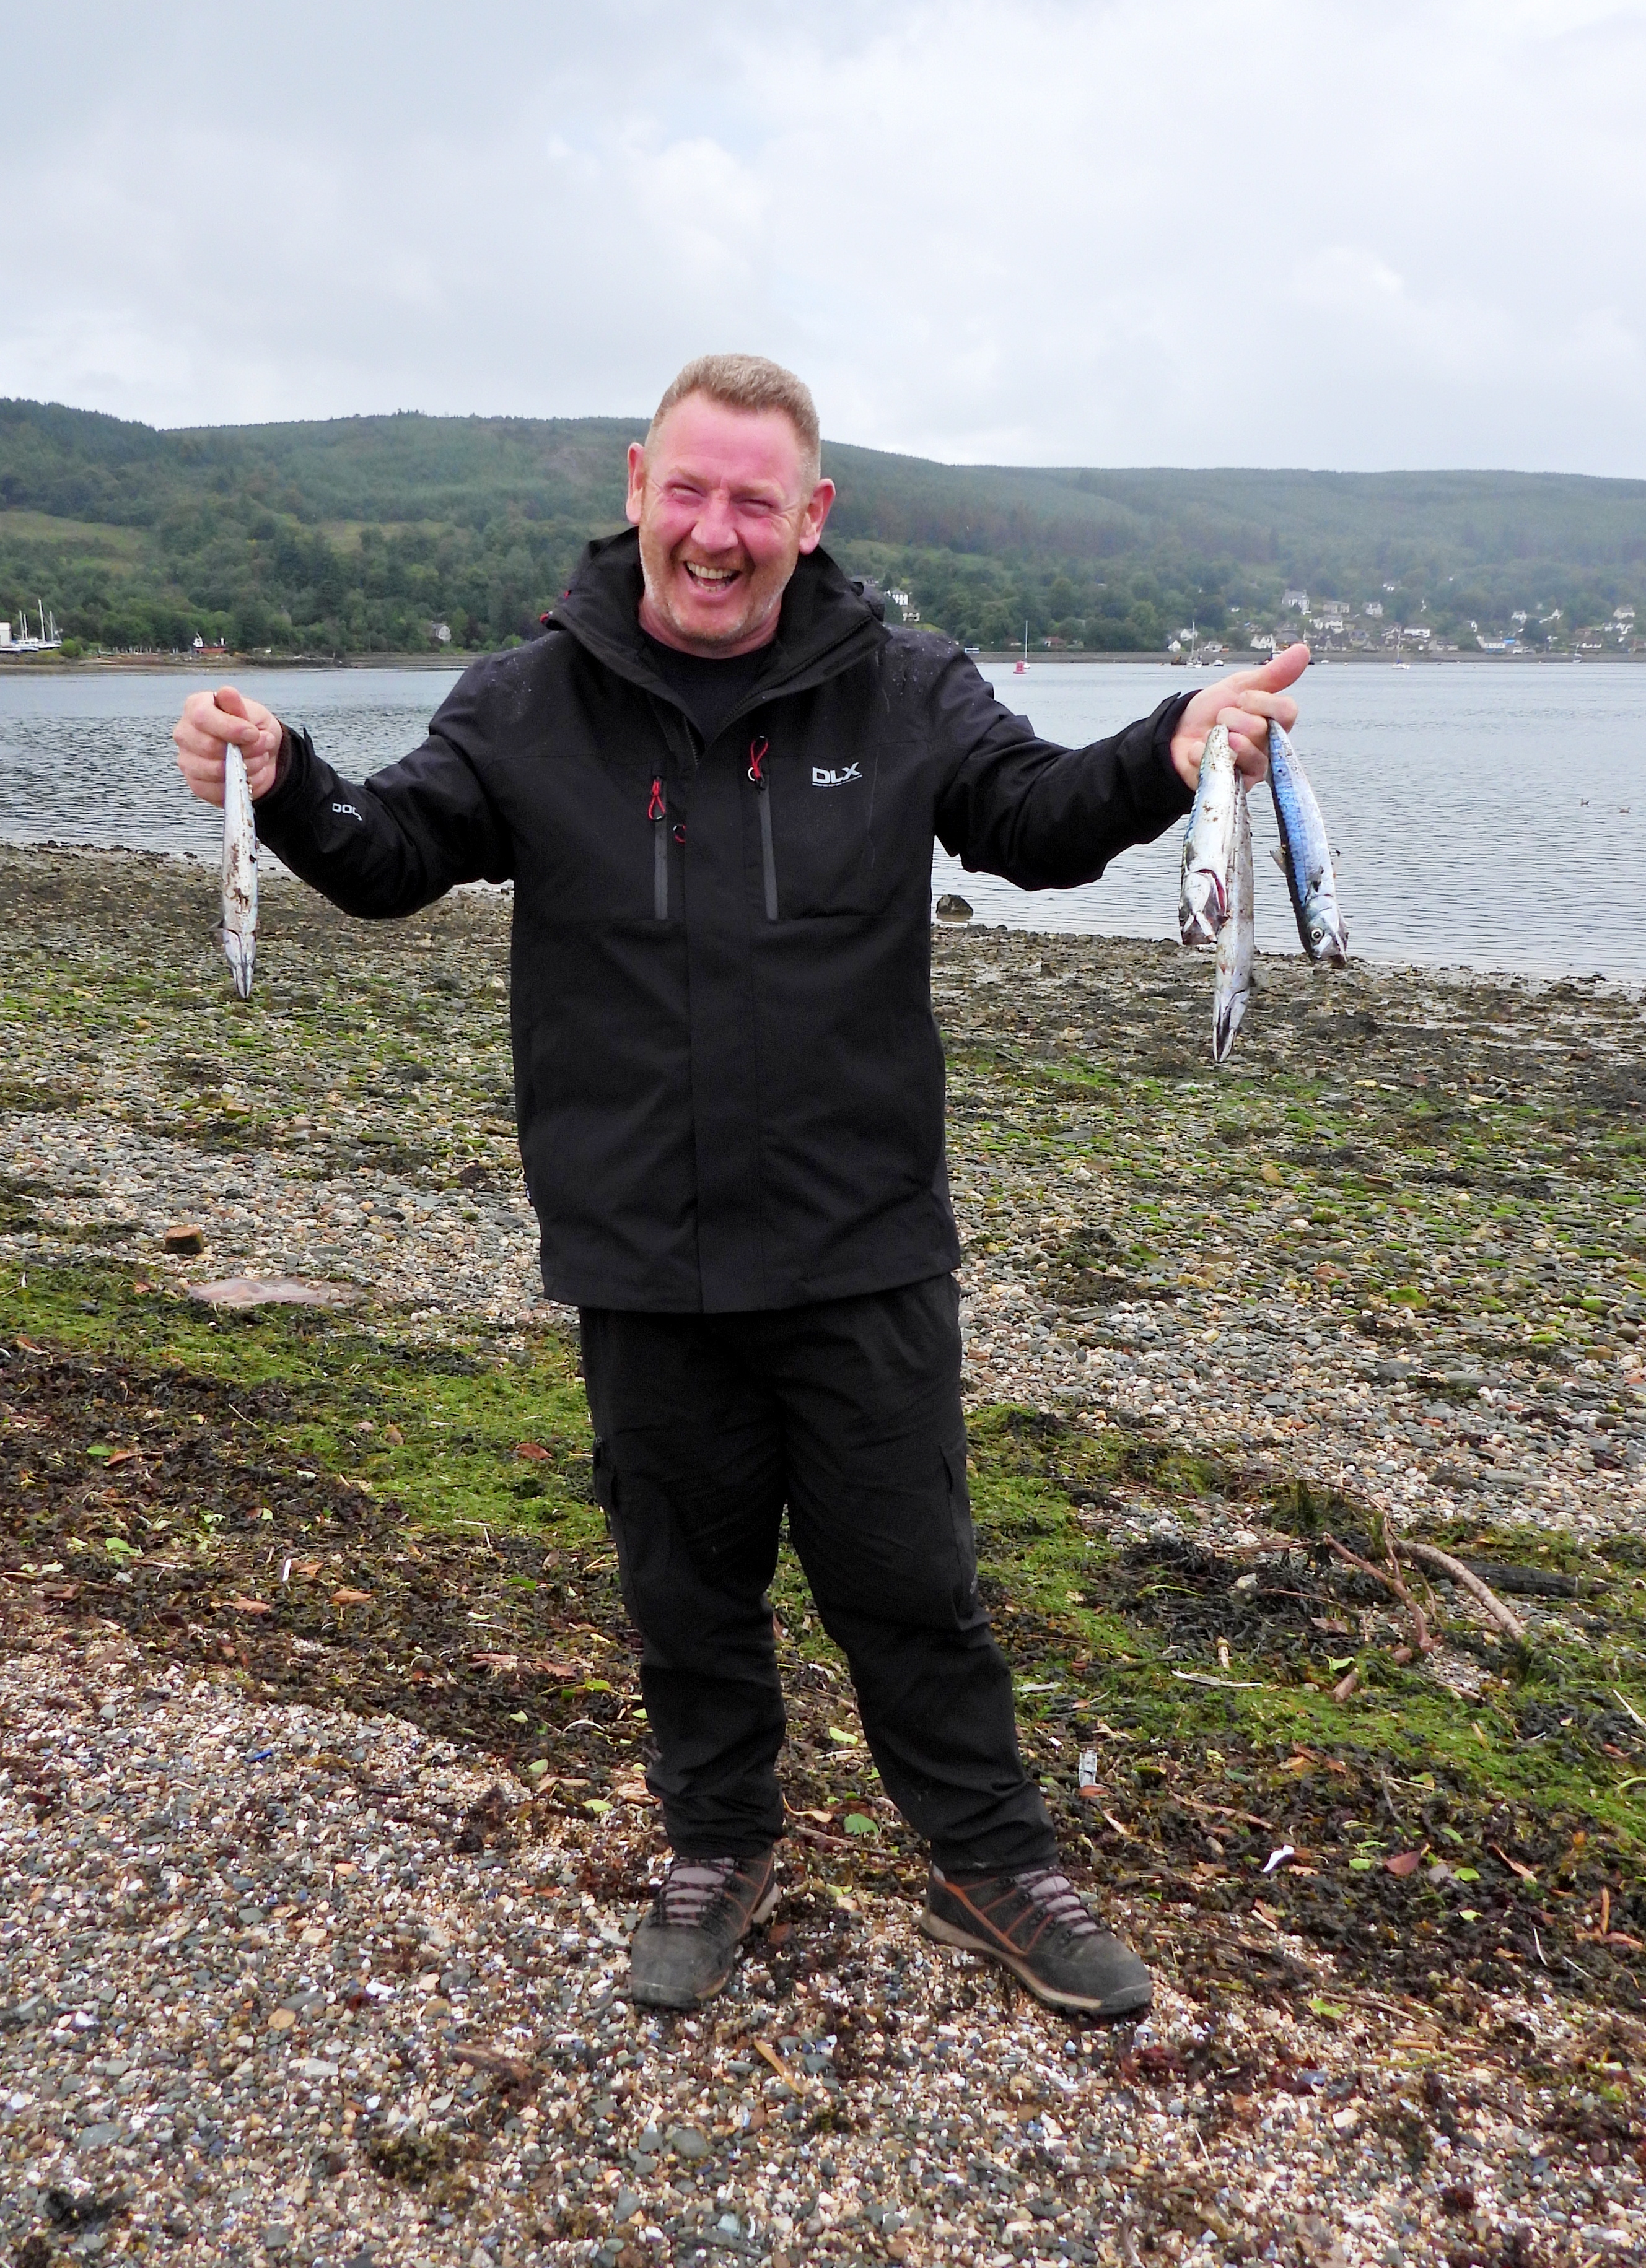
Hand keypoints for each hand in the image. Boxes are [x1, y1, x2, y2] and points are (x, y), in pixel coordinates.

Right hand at [173, 685, 283, 807]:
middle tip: (262, 746)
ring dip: (245, 767)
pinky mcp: (196, 783)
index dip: (231, 728)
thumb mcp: (253, 712)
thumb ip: (239, 706)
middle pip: (209, 747)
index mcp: (195, 708)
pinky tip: (247, 774)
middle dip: (244, 750)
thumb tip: (227, 693)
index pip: (203, 717)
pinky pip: (216, 790)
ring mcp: (187, 760)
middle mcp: (185, 733)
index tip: (253, 733)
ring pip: (215, 771)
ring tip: (258, 758)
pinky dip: (239, 784)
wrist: (262, 754)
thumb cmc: (253, 729)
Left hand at [1168, 642, 1308, 789]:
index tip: (1242, 697)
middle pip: (1262, 729)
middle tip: (1220, 719)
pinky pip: (1222, 767)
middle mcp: (1269, 748)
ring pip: (1247, 751)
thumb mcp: (1239, 686)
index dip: (1262, 701)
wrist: (1178, 732)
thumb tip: (1304, 650)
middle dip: (1232, 717)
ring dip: (1220, 736)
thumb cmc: (1211, 712)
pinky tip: (1197, 750)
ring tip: (1211, 734)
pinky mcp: (1232, 786)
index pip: (1288, 711)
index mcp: (1275, 723)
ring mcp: (1251, 770)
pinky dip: (1203, 753)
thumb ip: (1272, 674)